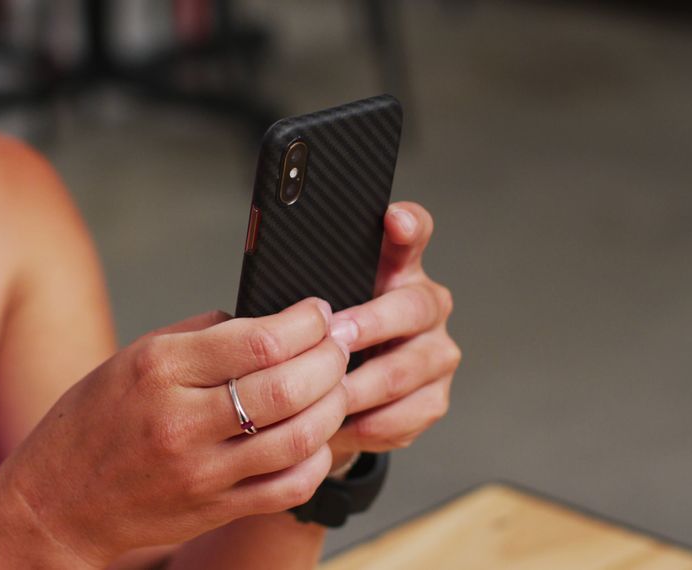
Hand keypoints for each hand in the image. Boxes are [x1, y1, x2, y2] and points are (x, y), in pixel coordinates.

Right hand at [0, 299, 349, 564]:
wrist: (57, 502)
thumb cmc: (95, 420)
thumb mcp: (134, 357)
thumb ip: (201, 334)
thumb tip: (267, 319)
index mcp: (160, 368)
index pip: (259, 339)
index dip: (306, 322)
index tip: (319, 312)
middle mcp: (181, 420)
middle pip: (288, 386)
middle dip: (331, 358)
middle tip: (339, 345)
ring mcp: (201, 471)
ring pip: (299, 437)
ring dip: (334, 405)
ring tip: (338, 385)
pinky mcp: (215, 508)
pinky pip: (290, 486)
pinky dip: (318, 457)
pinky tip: (318, 436)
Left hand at [328, 202, 459, 461]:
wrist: (344, 397)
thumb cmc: (323, 343)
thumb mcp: (310, 310)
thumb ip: (304, 292)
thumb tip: (254, 301)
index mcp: (399, 270)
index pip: (414, 233)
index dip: (408, 225)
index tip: (393, 220)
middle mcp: (427, 306)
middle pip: (414, 307)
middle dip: (371, 324)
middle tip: (336, 336)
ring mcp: (437, 353)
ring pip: (407, 369)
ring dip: (361, 384)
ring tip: (325, 393)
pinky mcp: (434, 399)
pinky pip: (405, 414)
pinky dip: (367, 422)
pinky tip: (338, 425)